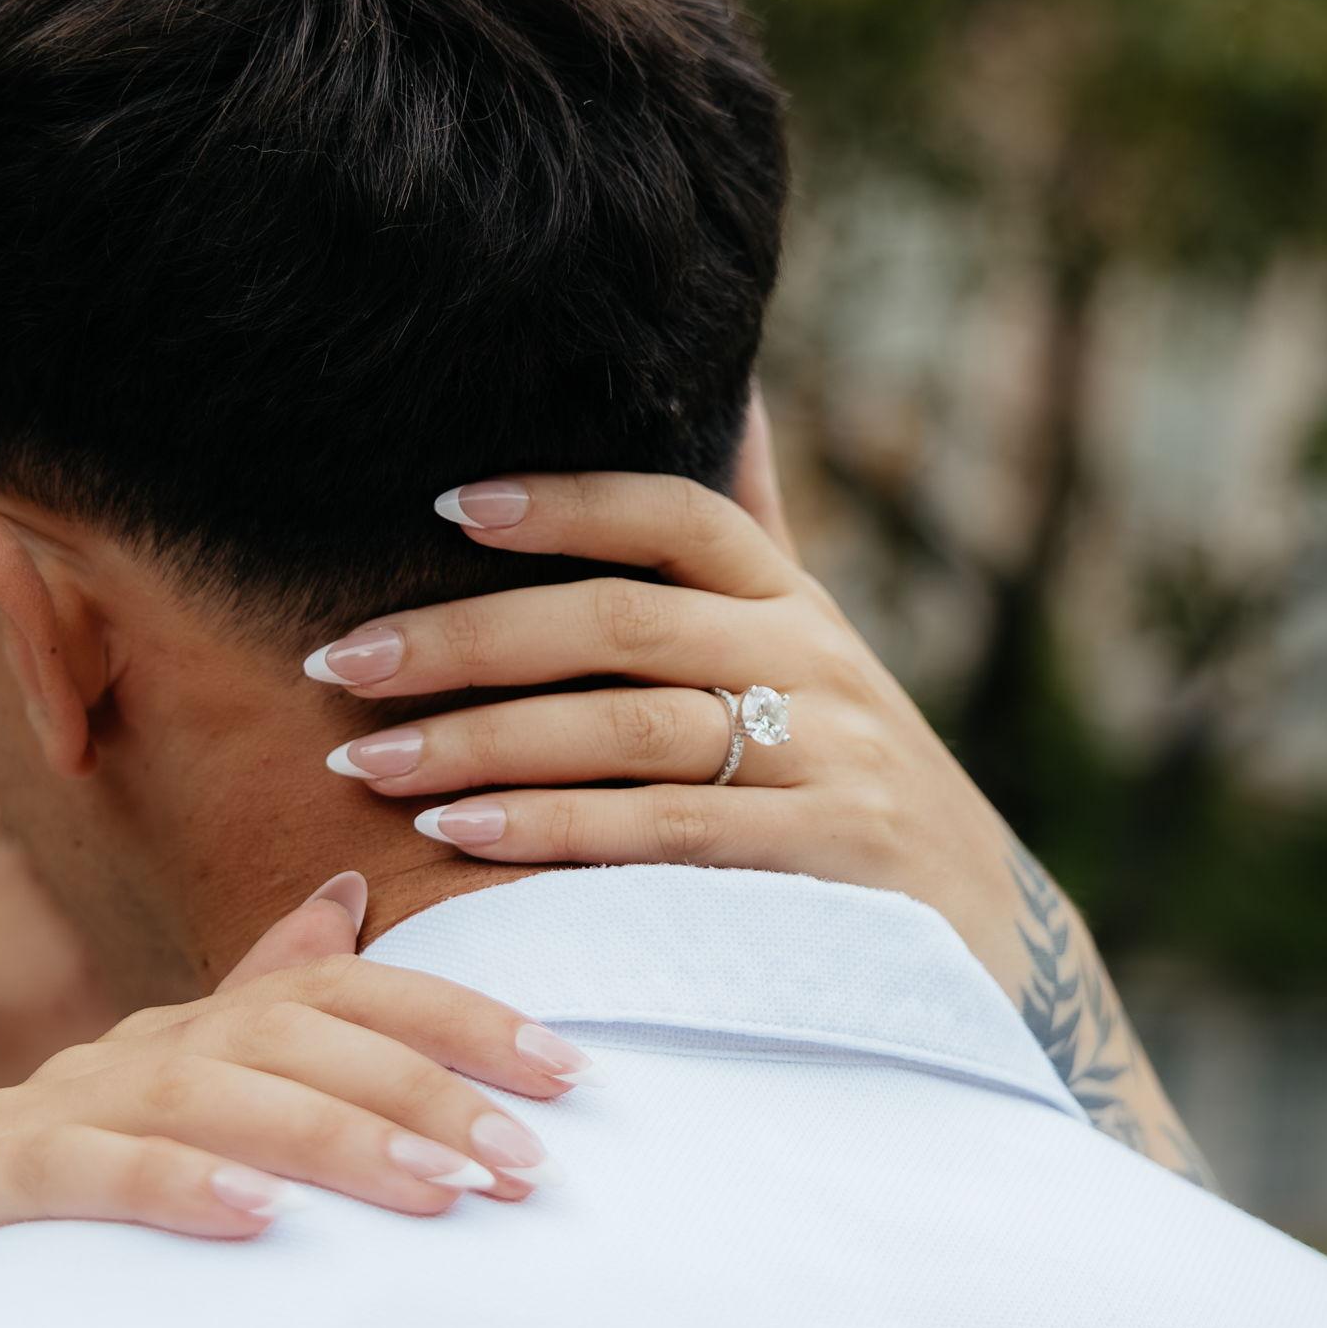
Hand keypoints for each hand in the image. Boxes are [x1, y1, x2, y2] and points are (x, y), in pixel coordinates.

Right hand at [0, 874, 595, 1291]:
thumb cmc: (67, 1189)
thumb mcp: (178, 1094)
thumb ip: (265, 1002)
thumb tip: (349, 894)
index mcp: (195, 1027)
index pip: (346, 992)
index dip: (460, 1019)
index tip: (568, 1072)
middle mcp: (134, 1047)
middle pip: (298, 1039)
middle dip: (425, 1092)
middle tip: (525, 1160)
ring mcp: (50, 1106)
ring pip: (212, 1097)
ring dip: (335, 1139)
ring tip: (439, 1190)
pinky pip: (84, 1172)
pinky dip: (176, 1185)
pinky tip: (260, 1221)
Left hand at [304, 468, 1215, 1188]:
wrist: (984, 934)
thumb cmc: (851, 776)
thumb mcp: (815, 654)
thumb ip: (757, 542)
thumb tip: (735, 393)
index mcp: (796, 604)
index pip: (680, 516)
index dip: (564, 502)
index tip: (446, 504)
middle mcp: (816, 664)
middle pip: (623, 624)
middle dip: (468, 639)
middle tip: (342, 659)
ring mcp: (827, 762)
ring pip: (630, 730)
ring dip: (482, 742)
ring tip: (364, 758)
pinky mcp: (822, 861)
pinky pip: (666, 834)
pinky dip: (553, 830)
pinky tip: (456, 835)